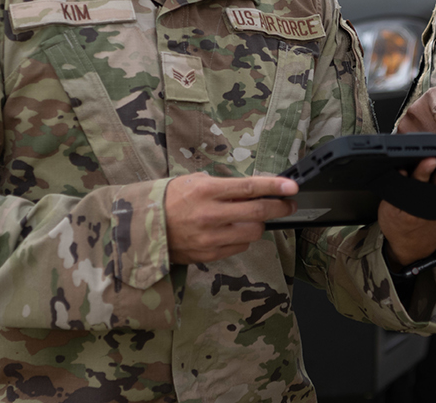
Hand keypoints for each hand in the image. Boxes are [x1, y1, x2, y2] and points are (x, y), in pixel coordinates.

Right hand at [165, 174, 296, 264]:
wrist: (143, 227)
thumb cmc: (170, 199)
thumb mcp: (194, 181)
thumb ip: (224, 185)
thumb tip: (255, 188)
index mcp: (205, 191)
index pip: (249, 188)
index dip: (274, 187)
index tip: (292, 186)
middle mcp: (210, 215)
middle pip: (257, 212)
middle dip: (280, 207)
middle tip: (289, 203)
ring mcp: (210, 237)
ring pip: (253, 232)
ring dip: (260, 223)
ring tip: (256, 217)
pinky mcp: (209, 254)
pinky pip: (240, 247)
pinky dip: (244, 238)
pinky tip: (237, 230)